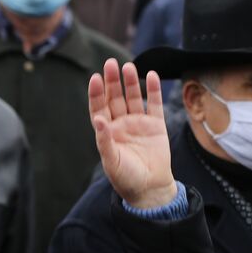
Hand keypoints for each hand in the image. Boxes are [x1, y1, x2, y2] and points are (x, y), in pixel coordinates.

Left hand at [88, 58, 176, 209]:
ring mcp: (138, 123)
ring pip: (133, 98)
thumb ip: (104, 141)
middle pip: (115, 98)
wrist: (150, 189)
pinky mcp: (156, 125)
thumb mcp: (112, 161)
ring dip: (130, 82)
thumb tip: (98, 119)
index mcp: (107, 132)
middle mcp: (121, 124)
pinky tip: (151, 75)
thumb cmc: (126, 178)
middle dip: (112, 82)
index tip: (95, 78)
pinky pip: (153, 104)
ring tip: (128, 67)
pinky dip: (152, 90)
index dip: (96, 93)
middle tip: (111, 63)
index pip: (99, 108)